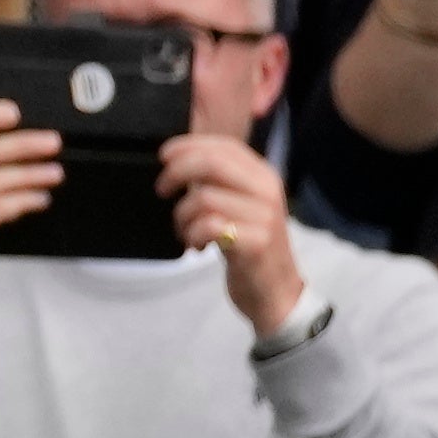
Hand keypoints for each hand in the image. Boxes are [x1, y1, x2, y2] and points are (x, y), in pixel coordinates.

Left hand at [161, 131, 311, 336]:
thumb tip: (178, 161)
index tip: (164, 157)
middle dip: (176, 173)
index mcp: (264, 176)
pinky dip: (192, 235)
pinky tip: (197, 247)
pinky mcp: (256, 243)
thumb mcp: (239, 206)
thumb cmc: (248, 247)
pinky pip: (208, 226)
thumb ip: (217, 183)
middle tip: (162, 190)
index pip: (224, 146)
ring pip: (203, 198)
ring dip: (182, 217)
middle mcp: (267, 190)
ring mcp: (264, 216)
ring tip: (186, 233)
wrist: (275, 292)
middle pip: (211, 164)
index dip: (189, 145)